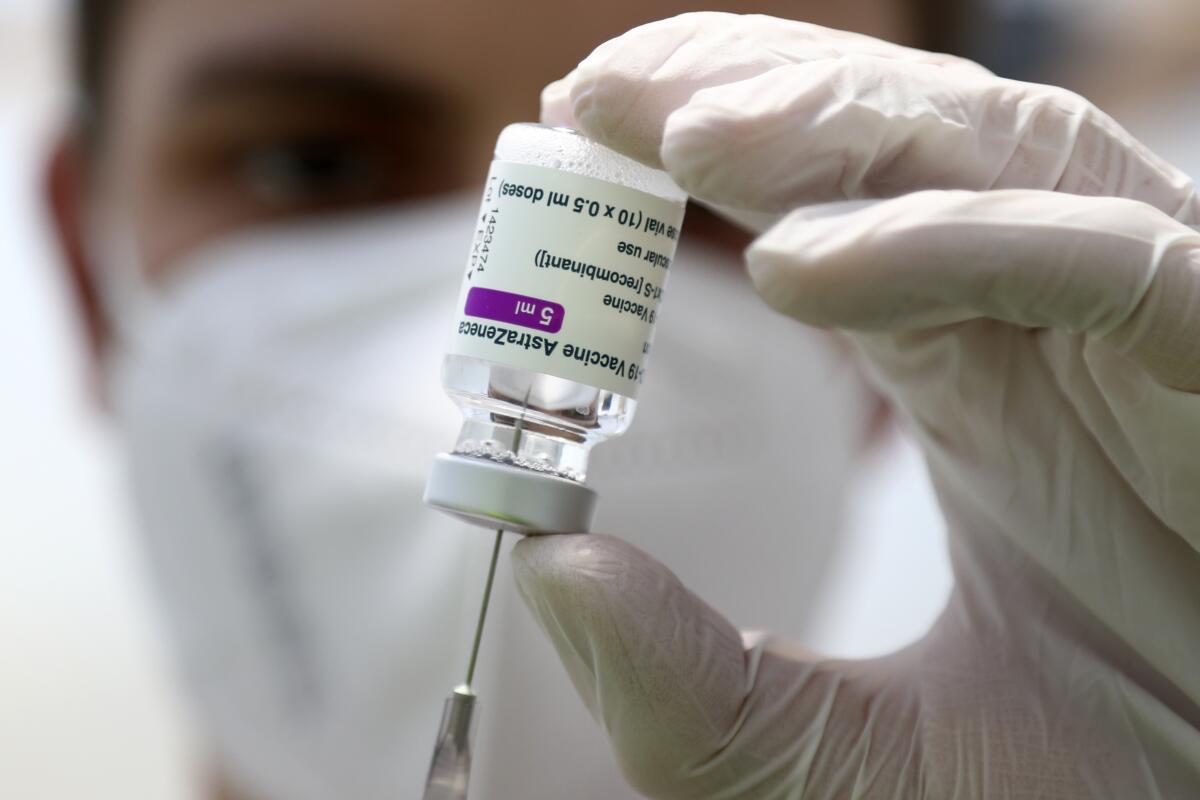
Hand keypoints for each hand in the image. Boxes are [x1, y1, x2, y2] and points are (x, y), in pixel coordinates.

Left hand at [515, 13, 1199, 797]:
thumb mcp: (832, 758)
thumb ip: (691, 681)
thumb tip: (551, 574)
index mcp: (968, 378)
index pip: (824, 216)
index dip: (706, 162)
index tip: (579, 137)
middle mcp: (1047, 329)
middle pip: (897, 146)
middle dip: (746, 96)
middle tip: (594, 95)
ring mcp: (1146, 338)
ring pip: (994, 158)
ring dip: (828, 124)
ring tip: (676, 132)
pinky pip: (1100, 263)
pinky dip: (947, 243)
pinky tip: (795, 263)